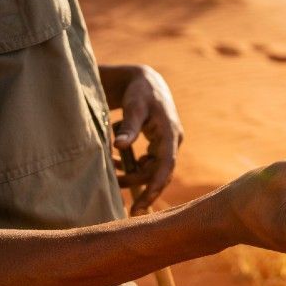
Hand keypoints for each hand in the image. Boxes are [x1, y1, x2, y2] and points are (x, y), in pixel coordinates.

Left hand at [102, 65, 183, 214]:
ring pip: (152, 168)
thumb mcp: (134, 107)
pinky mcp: (159, 143)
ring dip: (133, 174)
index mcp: (170, 133)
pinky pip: (148, 161)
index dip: (155, 186)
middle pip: (159, 172)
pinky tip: (116, 162)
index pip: (166, 166)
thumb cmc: (140, 92)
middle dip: (139, 185)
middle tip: (116, 193)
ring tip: (113, 177)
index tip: (141, 204)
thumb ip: (129, 127)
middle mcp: (172, 141)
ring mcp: (167, 143)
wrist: (146, 80)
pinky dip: (133, 165)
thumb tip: (119, 146)